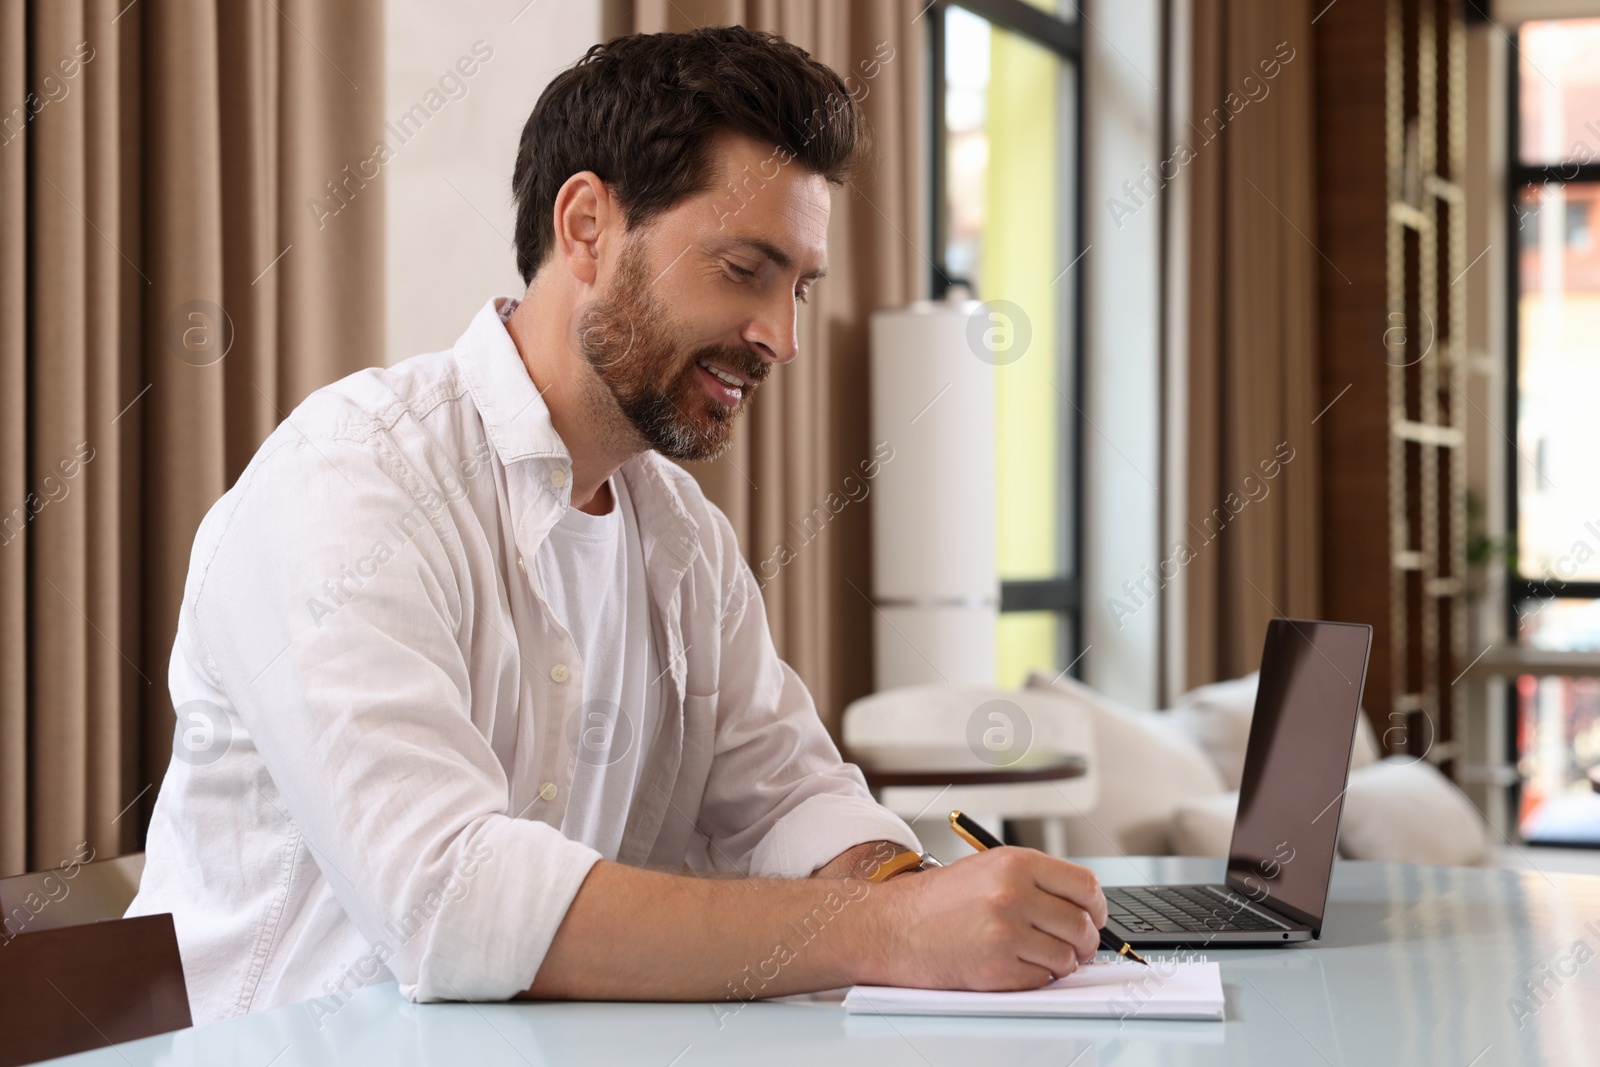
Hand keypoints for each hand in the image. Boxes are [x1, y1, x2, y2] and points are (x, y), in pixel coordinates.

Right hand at [869, 847, 1107, 990]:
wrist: (891, 927)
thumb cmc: (935, 901)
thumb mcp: (987, 869)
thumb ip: (1035, 881)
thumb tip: (1081, 906)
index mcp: (1015, 863)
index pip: (1085, 885)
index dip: (1097, 907)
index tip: (1094, 917)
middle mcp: (1014, 894)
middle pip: (1081, 925)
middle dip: (1083, 941)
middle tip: (1072, 946)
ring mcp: (1005, 932)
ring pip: (1066, 957)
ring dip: (1060, 963)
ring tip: (1037, 956)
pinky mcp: (996, 968)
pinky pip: (1041, 980)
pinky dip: (1035, 978)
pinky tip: (1015, 966)